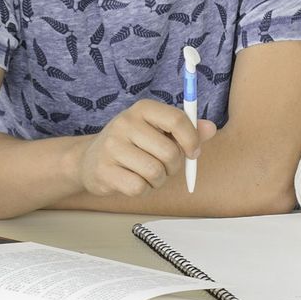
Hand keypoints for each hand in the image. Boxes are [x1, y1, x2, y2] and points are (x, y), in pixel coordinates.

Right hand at [74, 99, 217, 196]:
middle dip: (174, 166)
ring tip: (148, 174)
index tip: (194, 153)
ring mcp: (111, 147)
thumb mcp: (158, 131)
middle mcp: (124, 123)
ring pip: (155, 172)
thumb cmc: (132, 146)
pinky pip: (138, 187)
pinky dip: (143, 190)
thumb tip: (211, 129)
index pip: (177, 120)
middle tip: (166, 167)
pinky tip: (133, 181)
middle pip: (169, 152)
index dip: (192, 140)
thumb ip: (186, 130)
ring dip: (158, 180)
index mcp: (142, 109)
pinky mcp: (104, 170)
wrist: (89, 160)